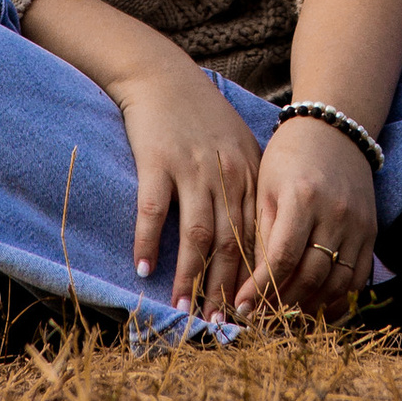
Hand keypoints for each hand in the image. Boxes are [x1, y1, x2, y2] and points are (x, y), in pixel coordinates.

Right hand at [105, 42, 262, 315]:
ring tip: (182, 308)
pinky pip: (154, 211)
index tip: (248, 314)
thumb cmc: (200, 117)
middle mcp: (227, 175)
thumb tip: (257, 246)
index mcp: (250, 176)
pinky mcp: (158, 160)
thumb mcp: (237, 149)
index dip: (253, 280)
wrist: (162, 75)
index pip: (257, 238)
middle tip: (216, 326)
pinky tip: (143, 268)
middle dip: (224, 290)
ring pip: (196, 234)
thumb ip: (248, 191)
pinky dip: (149, 242)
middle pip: (230, 244)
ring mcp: (192, 168)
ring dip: (189, 276)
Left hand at [239, 114, 379, 317]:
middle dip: (283, 303)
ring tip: (286, 319)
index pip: (281, 258)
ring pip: (336, 282)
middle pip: (310, 275)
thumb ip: (262, 235)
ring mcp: (358, 224)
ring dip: (310, 307)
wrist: (333, 131)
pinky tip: (319, 310)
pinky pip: (358, 277)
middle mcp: (335, 213)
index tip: (243, 308)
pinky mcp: (372, 232)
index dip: (261, 289)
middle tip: (262, 320)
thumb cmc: (289, 158)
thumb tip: (248, 284)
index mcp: (303, 198)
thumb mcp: (266, 188)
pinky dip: (339, 299)